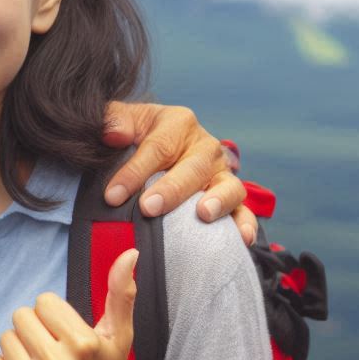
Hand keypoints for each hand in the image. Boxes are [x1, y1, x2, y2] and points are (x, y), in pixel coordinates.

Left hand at [0, 250, 139, 359]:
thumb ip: (121, 293)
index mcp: (83, 344)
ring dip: (21, 350)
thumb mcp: (119, 338)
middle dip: (37, 331)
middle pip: (21, 317)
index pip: (44, 302)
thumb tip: (129, 252)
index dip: (55, 318)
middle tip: (53, 353)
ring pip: (6, 338)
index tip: (67, 337)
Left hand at [101, 101, 257, 243]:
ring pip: (228, 185)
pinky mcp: (231, 196)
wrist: (161, 145)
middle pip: (193, 167)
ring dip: (218, 200)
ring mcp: (221, 173)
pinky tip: (242, 239)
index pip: (157, 147)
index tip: (113, 196)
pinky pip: (243, 210)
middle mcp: (205, 147)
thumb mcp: (124, 121)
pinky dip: (245, 223)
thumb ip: (114, 121)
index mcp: (178, 123)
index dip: (135, 172)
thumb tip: (114, 133)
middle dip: (171, 189)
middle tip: (149, 208)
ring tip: (204, 214)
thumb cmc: (137, 135)